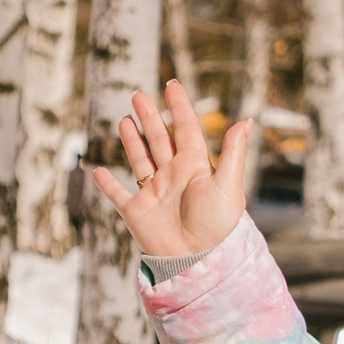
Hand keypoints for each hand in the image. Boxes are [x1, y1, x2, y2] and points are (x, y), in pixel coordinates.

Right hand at [89, 80, 253, 257]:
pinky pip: (118, 194)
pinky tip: (97, 170)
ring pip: (140, 159)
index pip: (185, 129)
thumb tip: (246, 120)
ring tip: (125, 119)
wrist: (198, 259)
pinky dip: (107, 184)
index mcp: (196, 166)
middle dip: (150, 117)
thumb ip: (233, 151)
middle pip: (159, 139)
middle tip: (139, 94)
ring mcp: (154, 193)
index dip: (179, 106)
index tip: (172, 84)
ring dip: (132, 140)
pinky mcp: (137, 212)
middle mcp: (173, 176)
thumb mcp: (229, 183)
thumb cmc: (218, 223)